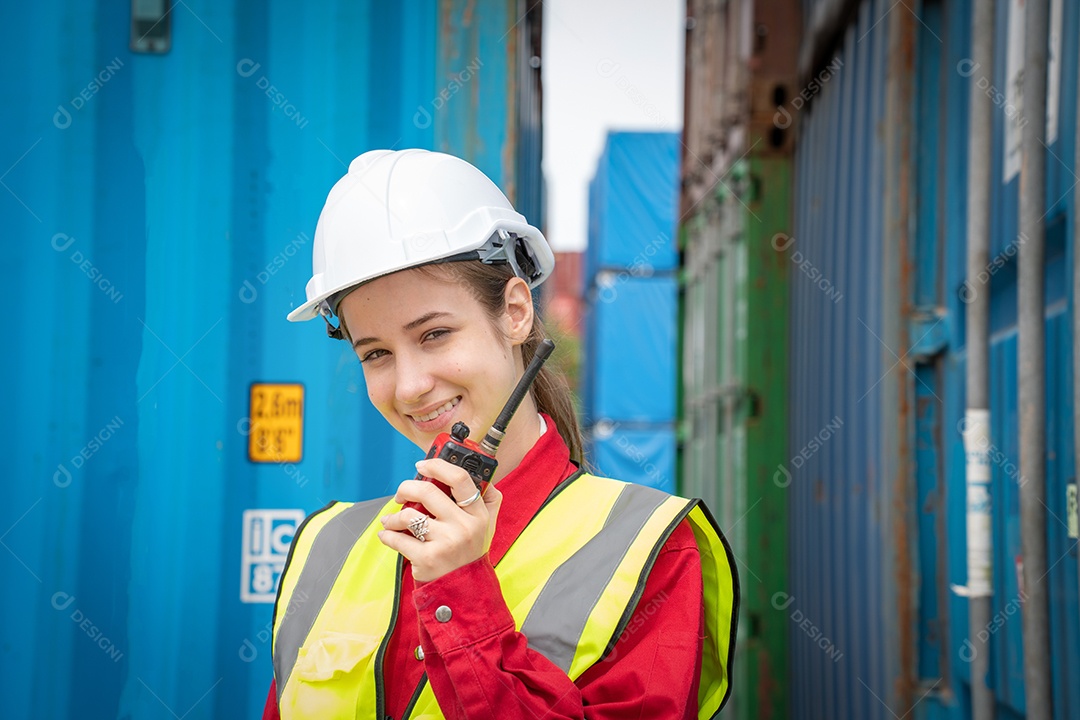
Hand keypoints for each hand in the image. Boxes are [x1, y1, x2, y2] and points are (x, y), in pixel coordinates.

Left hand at [377, 458, 502, 581]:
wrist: (465, 591)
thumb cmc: (470, 553)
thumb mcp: (488, 525)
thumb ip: (488, 499)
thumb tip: (483, 474)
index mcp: (478, 514)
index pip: (460, 480)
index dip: (438, 466)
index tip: (422, 465)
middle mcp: (464, 527)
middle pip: (427, 492)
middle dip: (406, 487)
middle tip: (401, 493)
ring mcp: (445, 543)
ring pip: (409, 516)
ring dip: (394, 516)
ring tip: (392, 520)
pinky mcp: (428, 559)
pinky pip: (398, 539)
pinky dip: (387, 535)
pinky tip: (387, 534)